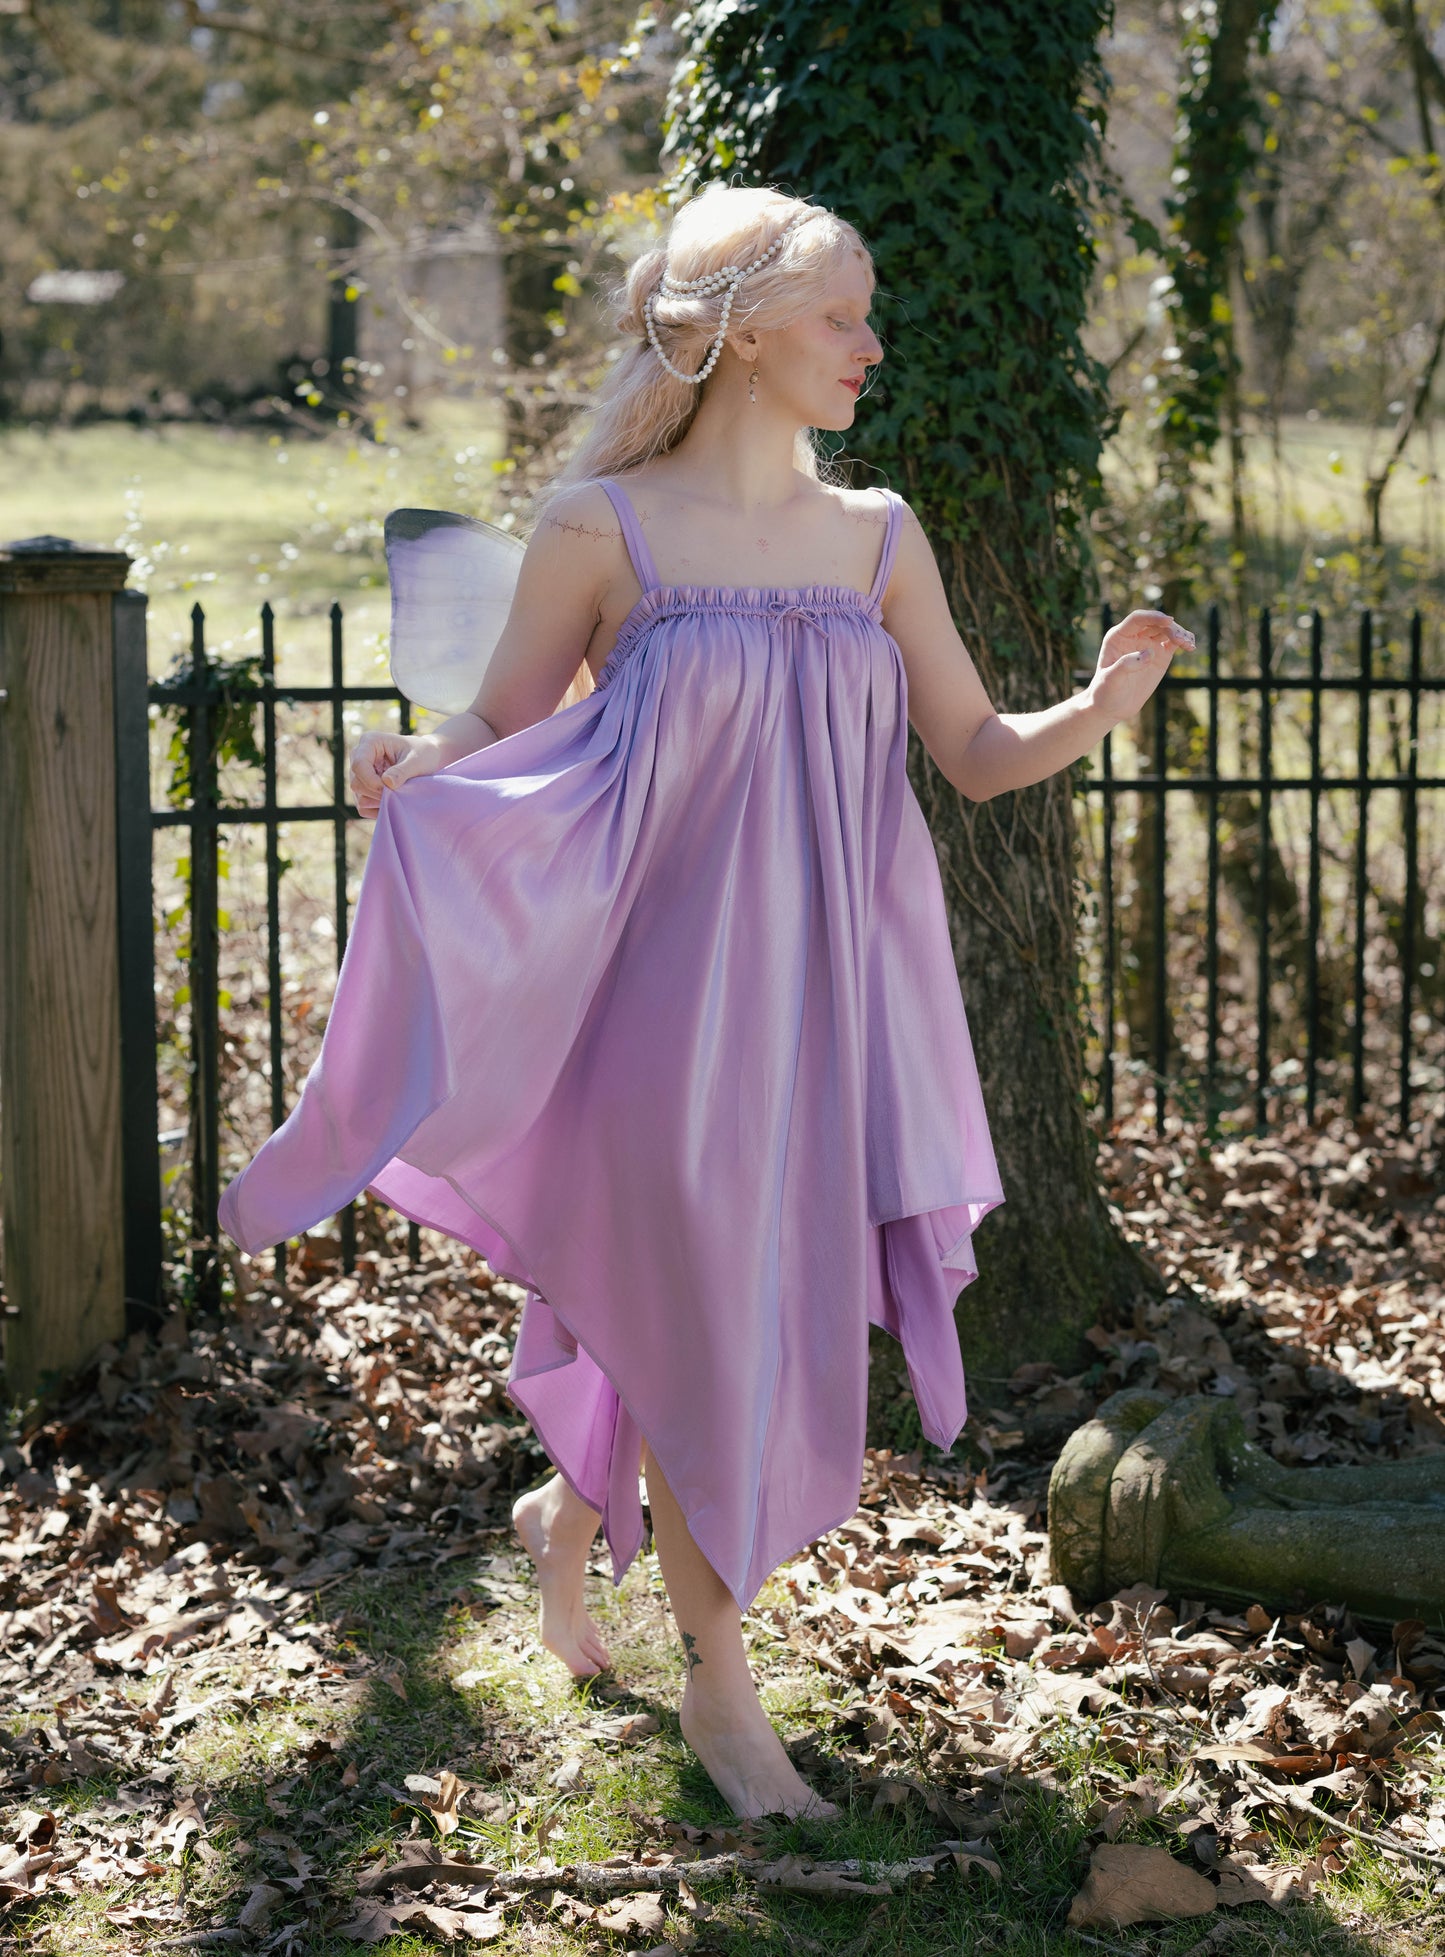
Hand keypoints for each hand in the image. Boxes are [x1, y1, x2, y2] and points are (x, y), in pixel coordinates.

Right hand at [348, 729, 452, 818]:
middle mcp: (359, 756)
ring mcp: (359, 774)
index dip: (372, 781)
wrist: (427, 759)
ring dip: (378, 802)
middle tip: (399, 794)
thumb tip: (386, 782)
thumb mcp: (417, 761)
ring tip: (398, 798)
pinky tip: (393, 804)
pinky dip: (377, 809)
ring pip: (359, 797)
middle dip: (377, 793)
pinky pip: (363, 806)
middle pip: (356, 783)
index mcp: (370, 742)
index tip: (392, 789)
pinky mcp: (364, 788)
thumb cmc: (423, 754)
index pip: (359, 765)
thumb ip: (402, 771)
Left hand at [1088, 609, 1194, 727]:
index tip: (1169, 621)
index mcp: (1118, 636)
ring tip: (1189, 645)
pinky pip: (1174, 642)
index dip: (1153, 617)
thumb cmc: (1105, 692)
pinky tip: (1191, 646)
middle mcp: (1134, 636)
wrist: (1112, 707)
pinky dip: (1184, 641)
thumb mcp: (1110, 680)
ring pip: (1167, 630)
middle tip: (1181, 641)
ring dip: (1180, 633)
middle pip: (1156, 623)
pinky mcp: (1160, 655)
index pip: (1137, 619)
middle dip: (1170, 628)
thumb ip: (1126, 665)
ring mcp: (1148, 644)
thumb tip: (1149, 653)